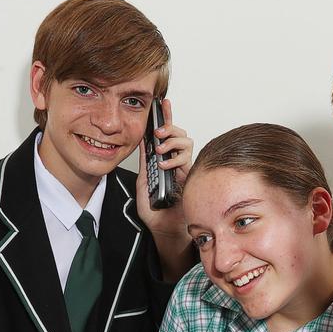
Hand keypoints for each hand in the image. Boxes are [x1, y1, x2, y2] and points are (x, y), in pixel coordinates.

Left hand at [135, 98, 193, 237]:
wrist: (164, 229)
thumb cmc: (154, 212)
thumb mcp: (142, 183)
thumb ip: (144, 164)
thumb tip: (142, 143)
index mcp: (164, 161)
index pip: (167, 136)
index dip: (166, 118)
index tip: (163, 102)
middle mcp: (176, 163)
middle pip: (180, 135)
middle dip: (169, 128)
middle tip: (158, 132)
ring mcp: (185, 169)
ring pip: (186, 143)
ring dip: (173, 142)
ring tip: (161, 151)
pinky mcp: (190, 177)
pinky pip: (186, 160)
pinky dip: (174, 160)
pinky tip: (164, 166)